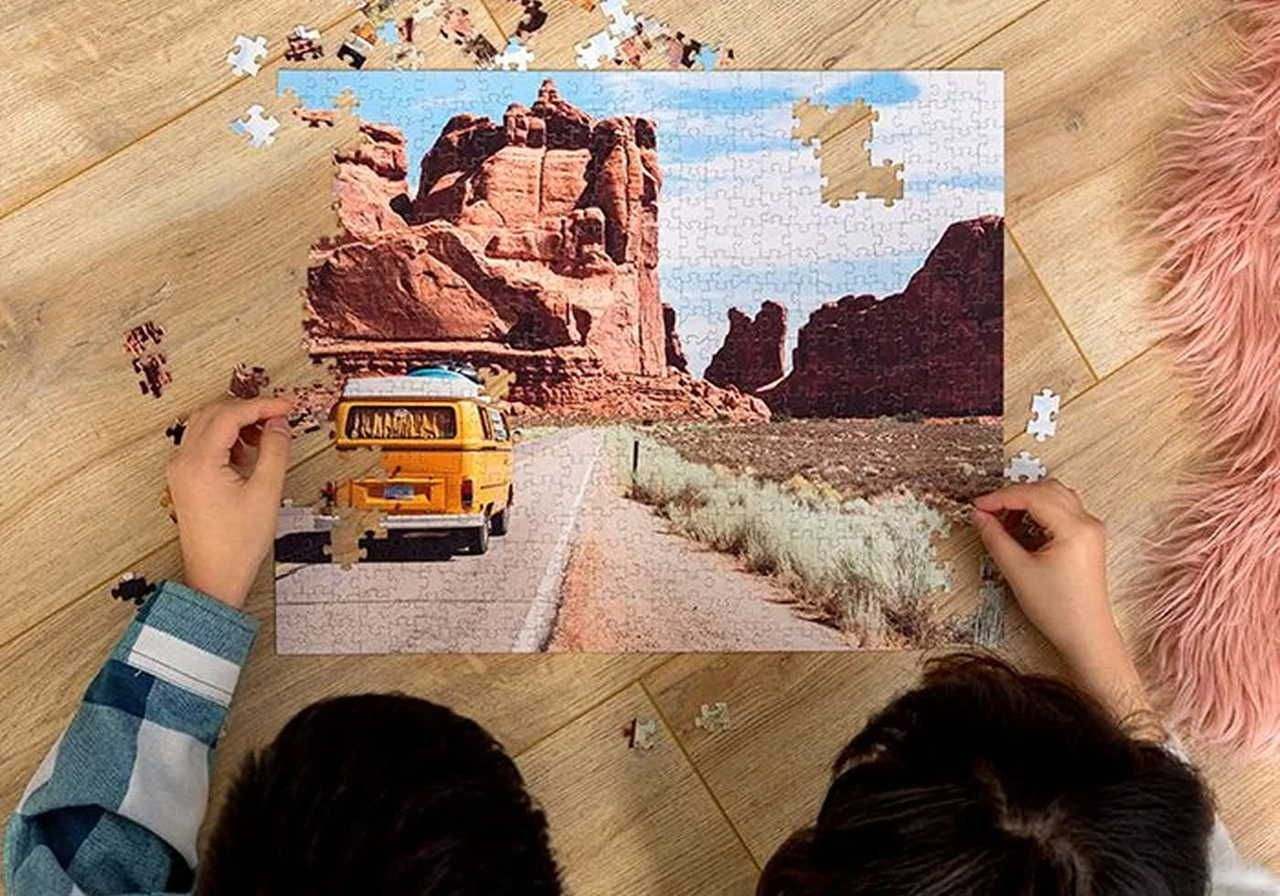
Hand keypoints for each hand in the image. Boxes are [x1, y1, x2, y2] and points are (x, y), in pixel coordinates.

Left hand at [166, 398, 293, 607]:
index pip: (230, 414)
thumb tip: (279, 424)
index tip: (285, 406)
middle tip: (278, 416)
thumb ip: (275, 450)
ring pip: (207, 426)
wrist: (215, 576)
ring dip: (236, 423)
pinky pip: (203, 443)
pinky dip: (226, 438)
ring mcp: (181, 470)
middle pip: (214, 413)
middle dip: (248, 410)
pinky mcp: (185, 479)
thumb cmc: (236, 544)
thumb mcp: (266, 492)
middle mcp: (184, 462)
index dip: (262, 405)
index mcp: (200, 462)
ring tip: (265, 436)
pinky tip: (248, 453)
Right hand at [971, 481, 1151, 722]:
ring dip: (1028, 500)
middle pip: (1046, 489)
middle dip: (1014, 495)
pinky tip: (1023, 526)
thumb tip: (980, 516)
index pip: (1033, 496)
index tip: (978, 506)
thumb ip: (995, 538)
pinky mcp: (1089, 538)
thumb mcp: (1018, 572)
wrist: (1086, 635)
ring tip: (1005, 520)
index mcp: (1074, 529)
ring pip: (1056, 496)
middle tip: (988, 511)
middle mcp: (1088, 523)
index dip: (1000, 497)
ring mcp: (1091, 529)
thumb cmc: (1058, 609)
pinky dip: (1040, 510)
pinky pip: (1063, 510)